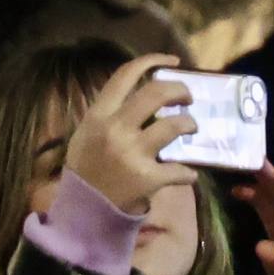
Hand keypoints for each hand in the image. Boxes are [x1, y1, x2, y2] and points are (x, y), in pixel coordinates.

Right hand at [62, 54, 197, 216]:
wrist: (82, 214)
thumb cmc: (87, 172)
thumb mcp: (86, 136)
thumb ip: (109, 115)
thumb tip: (144, 95)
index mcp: (98, 117)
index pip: (125, 75)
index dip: (152, 60)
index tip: (171, 61)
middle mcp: (115, 130)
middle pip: (157, 92)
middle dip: (180, 90)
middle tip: (187, 98)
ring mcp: (132, 154)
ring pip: (176, 125)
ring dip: (190, 125)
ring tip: (190, 130)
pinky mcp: (148, 178)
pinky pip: (181, 169)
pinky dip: (187, 172)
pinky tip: (186, 175)